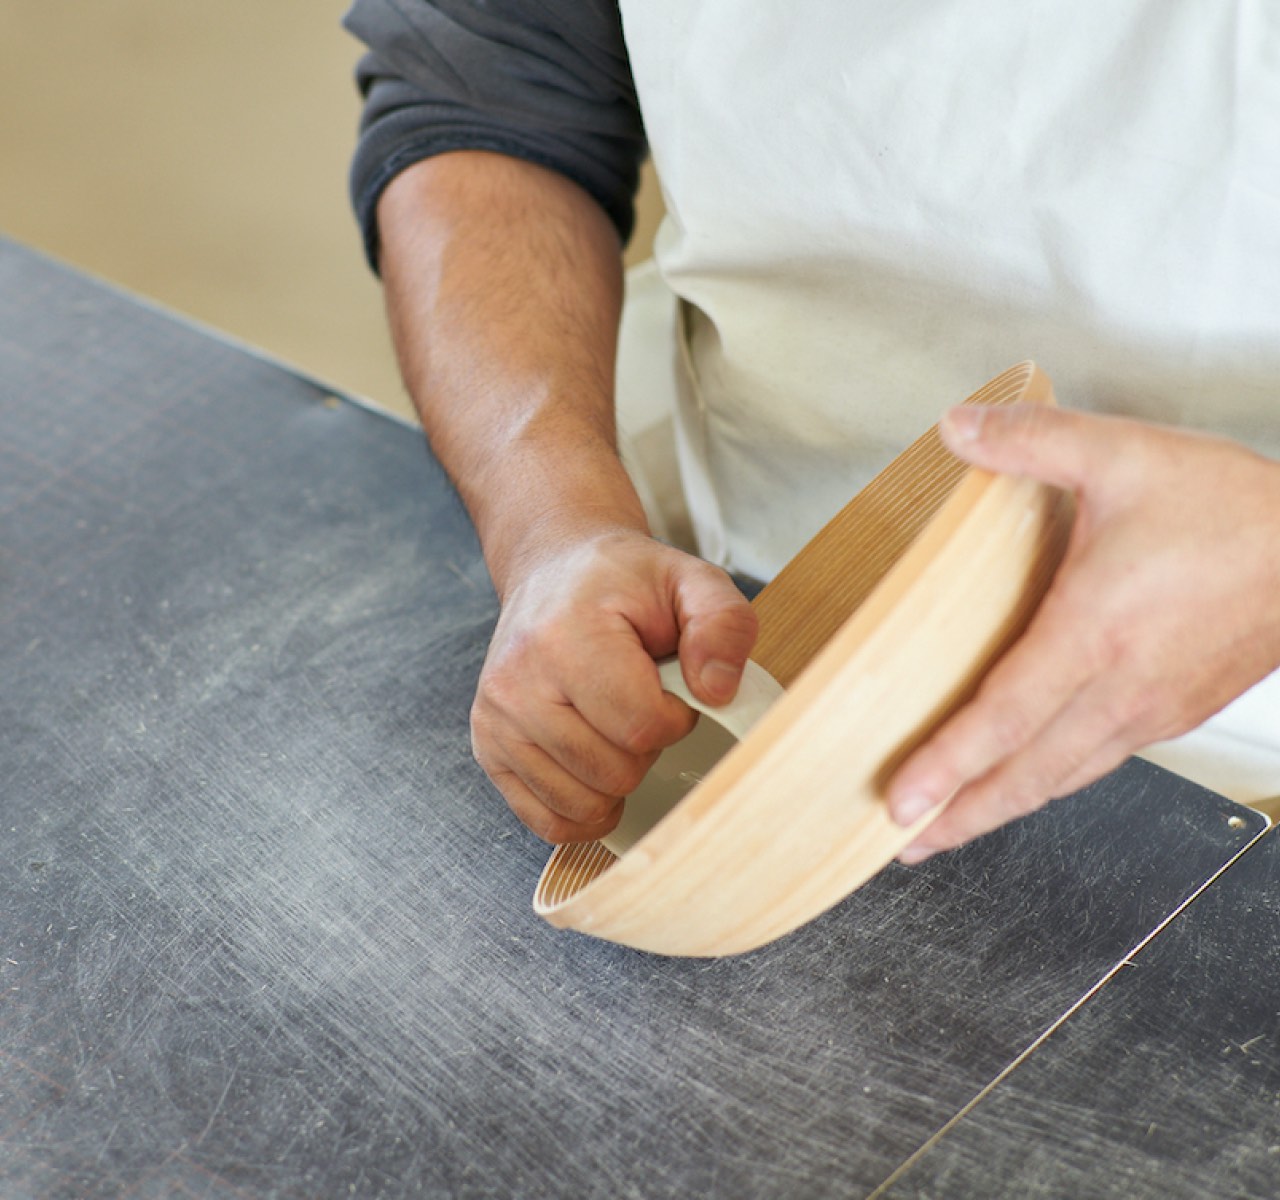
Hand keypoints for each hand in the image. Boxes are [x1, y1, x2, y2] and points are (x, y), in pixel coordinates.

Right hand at [472, 529, 758, 841]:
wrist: (555, 571)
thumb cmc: (622, 583)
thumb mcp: (690, 581)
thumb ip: (722, 626)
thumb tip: (717, 693)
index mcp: (565, 637)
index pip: (642, 725)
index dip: (676, 717)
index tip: (669, 687)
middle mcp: (517, 683)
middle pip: (614, 773)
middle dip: (645, 746)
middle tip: (639, 700)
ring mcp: (496, 722)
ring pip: (584, 805)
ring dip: (616, 777)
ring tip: (613, 723)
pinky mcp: (489, 749)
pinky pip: (549, 820)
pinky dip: (584, 808)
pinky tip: (596, 767)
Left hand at [887, 402, 1279, 861]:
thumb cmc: (1234, 508)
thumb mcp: (1124, 454)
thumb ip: (1032, 440)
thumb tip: (955, 428)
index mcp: (1096, 632)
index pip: (1005, 717)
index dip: (947, 764)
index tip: (900, 801)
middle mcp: (1120, 688)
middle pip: (1026, 774)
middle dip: (959, 815)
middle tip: (900, 842)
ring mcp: (1150, 710)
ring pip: (1061, 778)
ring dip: (998, 808)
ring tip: (946, 828)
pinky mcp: (1172, 713)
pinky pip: (1095, 762)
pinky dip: (1046, 783)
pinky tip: (1023, 781)